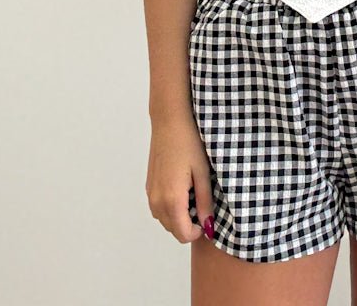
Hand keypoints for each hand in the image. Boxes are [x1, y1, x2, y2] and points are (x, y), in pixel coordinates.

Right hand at [146, 113, 213, 243]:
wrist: (169, 122)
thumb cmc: (190, 143)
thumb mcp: (203, 173)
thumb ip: (205, 202)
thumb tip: (208, 226)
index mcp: (172, 199)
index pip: (183, 235)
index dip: (198, 232)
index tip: (208, 218)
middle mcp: (157, 200)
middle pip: (173, 230)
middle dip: (189, 225)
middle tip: (203, 204)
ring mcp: (150, 193)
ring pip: (165, 220)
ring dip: (179, 218)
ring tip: (193, 195)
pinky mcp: (148, 186)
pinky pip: (158, 208)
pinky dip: (170, 208)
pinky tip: (183, 189)